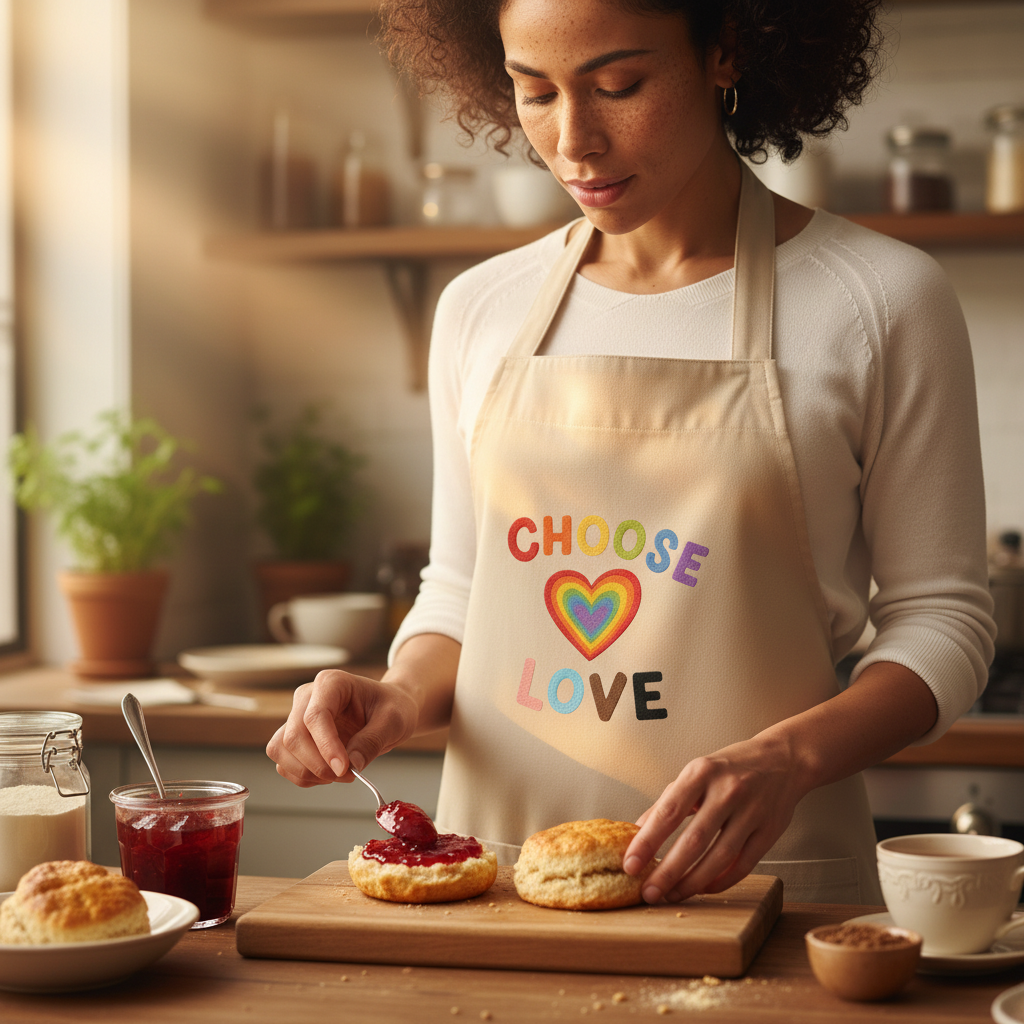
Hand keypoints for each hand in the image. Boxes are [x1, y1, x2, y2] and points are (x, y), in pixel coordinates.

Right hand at [266, 669, 418, 786]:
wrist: (389, 710)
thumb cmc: (392, 707)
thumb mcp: (393, 720)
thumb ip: (373, 740)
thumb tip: (351, 765)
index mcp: (331, 683)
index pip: (315, 716)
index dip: (326, 746)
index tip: (344, 769)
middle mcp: (307, 697)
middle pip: (294, 736)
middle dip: (318, 765)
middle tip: (349, 775)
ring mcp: (297, 717)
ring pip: (281, 750)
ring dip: (307, 772)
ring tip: (340, 775)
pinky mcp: (295, 738)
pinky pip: (284, 763)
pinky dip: (303, 777)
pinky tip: (329, 776)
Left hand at [622, 733, 808, 903]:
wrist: (783, 759)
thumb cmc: (732, 767)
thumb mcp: (697, 772)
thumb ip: (668, 801)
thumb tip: (638, 830)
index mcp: (702, 772)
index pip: (669, 811)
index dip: (647, 841)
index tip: (630, 863)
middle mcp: (727, 791)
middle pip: (694, 840)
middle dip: (668, 871)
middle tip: (649, 891)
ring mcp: (751, 812)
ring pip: (719, 857)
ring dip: (692, 882)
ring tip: (673, 895)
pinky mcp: (769, 831)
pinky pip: (743, 865)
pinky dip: (721, 881)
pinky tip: (703, 887)